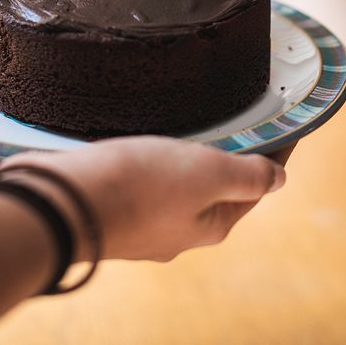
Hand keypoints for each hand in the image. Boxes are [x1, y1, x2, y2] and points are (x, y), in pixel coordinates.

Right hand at [0, 136, 285, 262]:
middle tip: (242, 115)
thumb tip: (278, 179)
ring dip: (189, 154)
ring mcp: (143, 220)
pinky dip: (155, 157)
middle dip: (231, 153)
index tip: (286, 125)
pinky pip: (144, 178)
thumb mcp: (206, 173)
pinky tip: (147, 137)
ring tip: (196, 119)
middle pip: (218, 186)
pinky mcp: (112, 203)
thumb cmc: (136, 188)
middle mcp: (178, 229)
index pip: (256, 186)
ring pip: (178, 182)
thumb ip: (245, 175)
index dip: (274, 152)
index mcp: (210, 224)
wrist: (58, 203)